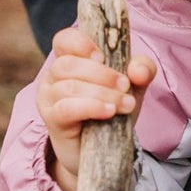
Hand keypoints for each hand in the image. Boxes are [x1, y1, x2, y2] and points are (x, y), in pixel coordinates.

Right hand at [36, 25, 156, 190]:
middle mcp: (53, 76)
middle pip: (68, 64)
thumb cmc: (113, 110)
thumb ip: (142, 71)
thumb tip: (138, 69)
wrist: (103, 150)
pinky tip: (109, 112)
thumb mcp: (133, 86)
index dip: (80, 42)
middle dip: (102, 74)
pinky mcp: (52, 120)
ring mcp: (49, 98)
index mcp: (70, 59)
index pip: (64, 40)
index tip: (102, 56)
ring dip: (102, 93)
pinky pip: (66, 108)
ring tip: (126, 104)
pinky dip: (91, 107)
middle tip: (125, 85)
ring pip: (69, 86)